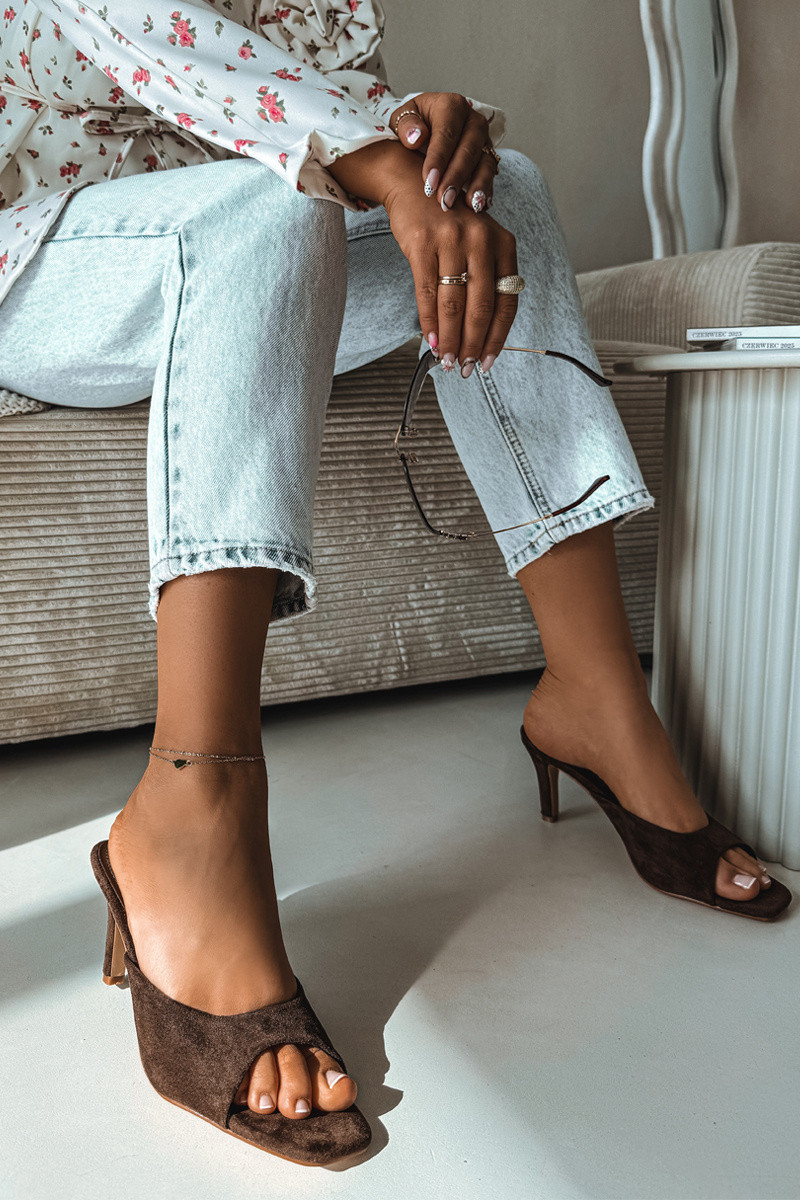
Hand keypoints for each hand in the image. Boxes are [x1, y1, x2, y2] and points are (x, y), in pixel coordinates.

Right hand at [383, 159, 517, 374]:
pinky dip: (429, 322)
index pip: (507, 301)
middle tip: (465, 367)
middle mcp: (481, 240)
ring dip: (450, 339)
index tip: (487, 360)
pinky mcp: (422, 243)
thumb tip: (479, 332)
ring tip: (447, 360)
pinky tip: (431, 340)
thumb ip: (485, 278)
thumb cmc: (448, 220)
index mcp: (503, 244)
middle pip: (481, 307)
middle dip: (472, 344)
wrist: (414, 183)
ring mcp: (452, 240)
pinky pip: (427, 293)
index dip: (497, 337)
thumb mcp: (479, 241)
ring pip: (453, 304)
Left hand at [389, 92, 497, 213]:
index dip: (438, 160)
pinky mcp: (487, 156)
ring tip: (470, 206)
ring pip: (484, 162)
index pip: (447, 134)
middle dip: (456, 177)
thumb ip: (405, 125)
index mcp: (451, 106)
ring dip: (477, 185)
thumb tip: (416, 138)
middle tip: (444, 200)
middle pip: (468, 150)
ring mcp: (483, 139)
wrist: (425, 129)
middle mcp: (472, 120)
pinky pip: (490, 173)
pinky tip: (480, 206)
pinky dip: (486, 190)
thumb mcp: (401, 119)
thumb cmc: (411, 125)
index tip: (429, 184)